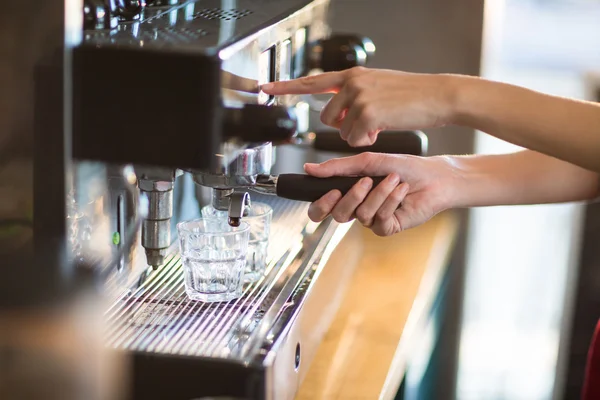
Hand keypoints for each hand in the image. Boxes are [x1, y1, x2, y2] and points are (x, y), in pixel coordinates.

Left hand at [261, 67, 456, 146]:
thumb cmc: (411, 96)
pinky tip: (384, 128)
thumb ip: (354, 96)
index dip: (286, 86)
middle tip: (368, 123)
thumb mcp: (378, 87)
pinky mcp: (368, 113)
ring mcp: (359, 97)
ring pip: (342, 131)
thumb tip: (338, 115)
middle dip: (344, 127)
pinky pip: (355, 139)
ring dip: (358, 134)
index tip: (265, 89)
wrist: (438, 96)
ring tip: (380, 124)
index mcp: (353, 75)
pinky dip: (368, 139)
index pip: (312, 81)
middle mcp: (352, 82)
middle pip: (327, 118)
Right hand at [303, 152, 456, 235]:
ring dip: (379, 193)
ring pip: (362, 214)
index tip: (331, 191)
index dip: (321, 204)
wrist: (433, 176)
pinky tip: (402, 191)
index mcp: (349, 193)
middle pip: (338, 215)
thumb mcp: (368, 162)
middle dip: (351, 197)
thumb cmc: (403, 167)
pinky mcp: (388, 227)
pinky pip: (379, 219)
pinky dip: (391, 201)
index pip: (323, 208)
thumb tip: (309, 169)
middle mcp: (358, 208)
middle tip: (365, 182)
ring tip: (394, 179)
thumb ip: (338, 167)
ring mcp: (373, 219)